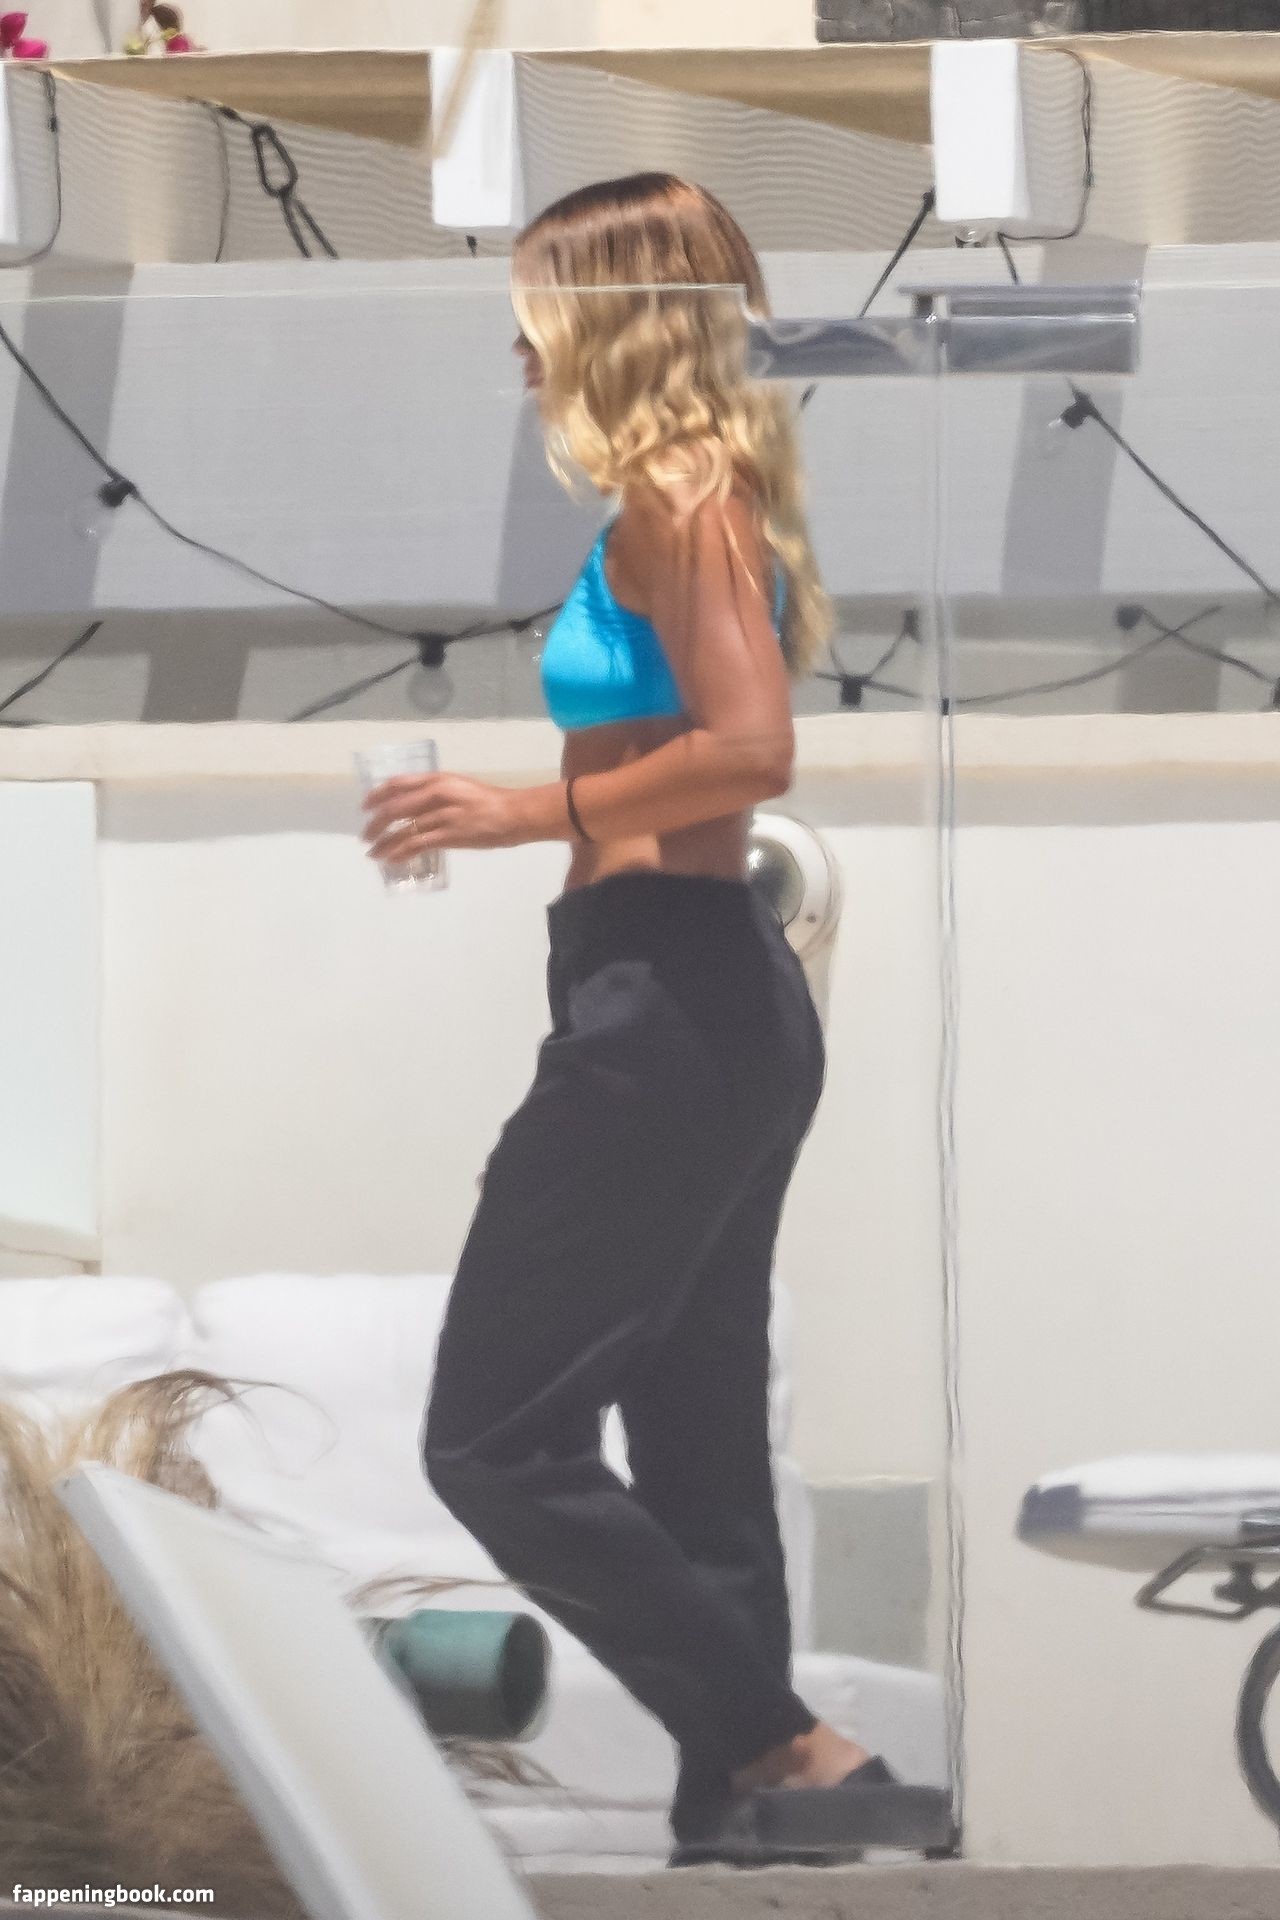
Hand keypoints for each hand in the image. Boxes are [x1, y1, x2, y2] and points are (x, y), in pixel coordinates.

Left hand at [360, 773, 522, 859]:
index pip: (397, 784)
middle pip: (393, 808)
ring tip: (373, 852)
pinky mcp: (449, 835)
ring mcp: (441, 815)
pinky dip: (399, 852)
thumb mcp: (459, 787)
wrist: (514, 814)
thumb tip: (415, 807)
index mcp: (437, 779)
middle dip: (374, 824)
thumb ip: (437, 793)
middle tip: (366, 836)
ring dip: (383, 843)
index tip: (366, 807)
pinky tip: (391, 859)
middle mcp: (436, 794)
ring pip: (401, 829)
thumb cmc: (490, 801)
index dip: (376, 795)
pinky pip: (416, 844)